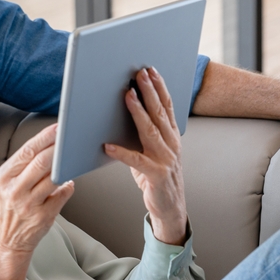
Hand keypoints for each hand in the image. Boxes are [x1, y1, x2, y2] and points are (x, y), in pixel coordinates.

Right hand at [0, 124, 74, 279]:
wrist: (5, 243)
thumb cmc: (7, 210)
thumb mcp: (4, 186)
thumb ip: (22, 168)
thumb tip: (47, 148)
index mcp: (3, 177)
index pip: (26, 151)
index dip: (45, 137)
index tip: (58, 128)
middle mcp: (14, 190)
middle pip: (42, 161)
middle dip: (59, 148)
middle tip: (70, 138)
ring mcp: (29, 204)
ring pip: (54, 177)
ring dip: (65, 166)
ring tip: (70, 159)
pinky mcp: (43, 217)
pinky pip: (62, 195)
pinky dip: (67, 186)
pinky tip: (67, 182)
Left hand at [104, 68, 188, 244]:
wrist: (171, 209)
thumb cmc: (157, 177)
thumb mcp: (153, 151)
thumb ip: (145, 133)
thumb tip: (128, 109)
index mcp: (172, 136)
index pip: (167, 106)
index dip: (159, 87)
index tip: (150, 70)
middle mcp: (172, 145)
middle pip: (160, 113)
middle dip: (149, 91)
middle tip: (140, 73)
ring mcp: (166, 159)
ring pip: (150, 131)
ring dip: (138, 112)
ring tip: (127, 96)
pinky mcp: (156, 175)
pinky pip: (136, 161)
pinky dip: (121, 152)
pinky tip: (107, 145)